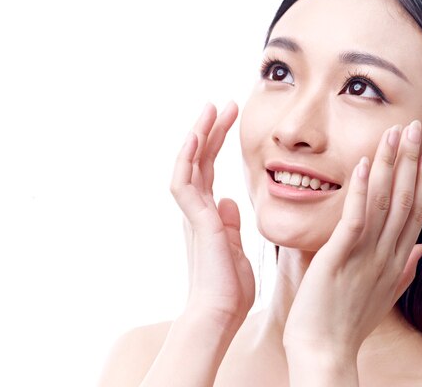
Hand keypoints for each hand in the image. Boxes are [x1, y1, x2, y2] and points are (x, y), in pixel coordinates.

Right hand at [170, 102, 253, 328]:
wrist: (220, 316)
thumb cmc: (230, 289)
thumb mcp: (237, 248)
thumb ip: (232, 224)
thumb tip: (230, 202)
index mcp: (209, 215)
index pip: (210, 169)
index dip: (218, 143)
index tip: (231, 119)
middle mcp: (197, 210)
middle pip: (199, 160)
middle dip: (211, 130)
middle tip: (223, 104)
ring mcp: (193, 214)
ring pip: (189, 164)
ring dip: (199, 135)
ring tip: (211, 108)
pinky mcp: (195, 221)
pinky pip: (184, 182)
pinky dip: (188, 158)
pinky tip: (197, 136)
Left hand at [283, 121, 421, 360]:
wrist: (324, 353)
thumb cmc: (347, 324)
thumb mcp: (384, 295)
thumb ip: (405, 270)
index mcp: (396, 262)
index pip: (415, 213)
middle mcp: (388, 256)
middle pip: (407, 200)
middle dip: (411, 161)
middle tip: (415, 128)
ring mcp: (366, 256)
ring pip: (386, 203)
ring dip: (391, 165)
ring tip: (395, 133)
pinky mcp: (340, 258)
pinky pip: (356, 218)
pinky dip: (362, 189)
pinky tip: (365, 163)